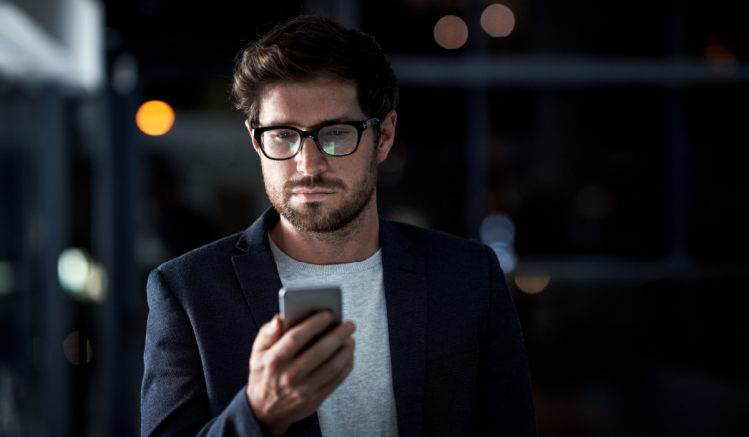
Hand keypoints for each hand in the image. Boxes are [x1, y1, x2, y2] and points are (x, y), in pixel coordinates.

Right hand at [246, 312, 355, 435]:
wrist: (264, 411)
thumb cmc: (264, 374)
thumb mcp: (257, 353)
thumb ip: (267, 333)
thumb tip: (279, 318)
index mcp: (274, 360)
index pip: (296, 338)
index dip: (313, 324)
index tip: (328, 314)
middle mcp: (289, 375)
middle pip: (319, 352)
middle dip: (337, 335)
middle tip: (349, 324)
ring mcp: (303, 390)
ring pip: (332, 367)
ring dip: (346, 350)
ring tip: (350, 338)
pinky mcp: (315, 399)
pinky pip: (336, 380)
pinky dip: (346, 365)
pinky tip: (348, 354)